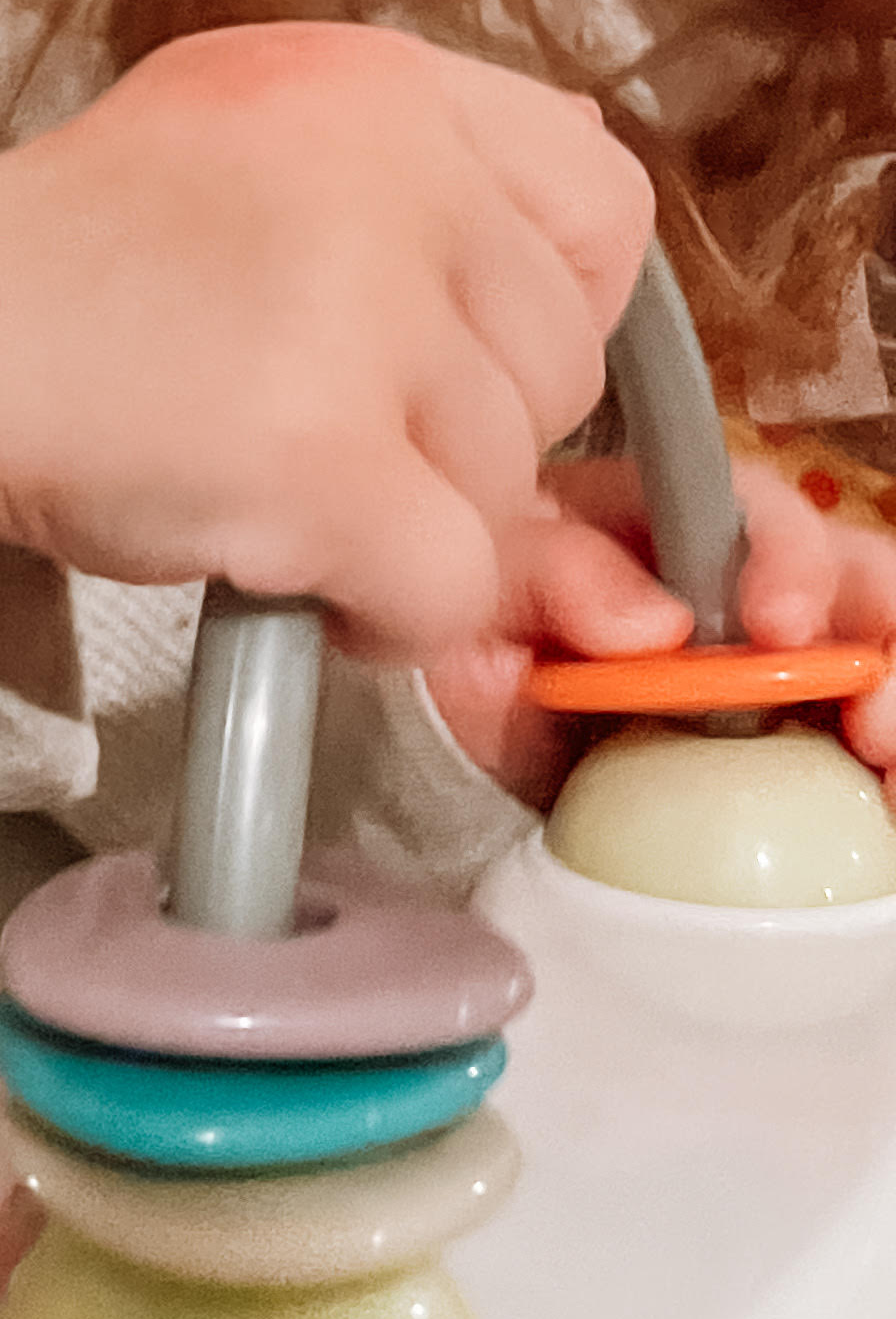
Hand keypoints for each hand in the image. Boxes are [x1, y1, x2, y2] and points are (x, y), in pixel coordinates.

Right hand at [0, 25, 656, 661]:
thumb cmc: (73, 270)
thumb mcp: (254, 148)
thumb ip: (423, 206)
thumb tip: (608, 347)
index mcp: (376, 82)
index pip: (599, 197)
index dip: (562, 302)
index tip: (467, 354)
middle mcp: (385, 169)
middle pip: (559, 361)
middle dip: (464, 434)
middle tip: (320, 429)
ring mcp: (355, 310)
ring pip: (504, 487)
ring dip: (407, 527)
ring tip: (266, 483)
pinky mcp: (318, 454)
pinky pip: (448, 585)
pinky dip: (379, 614)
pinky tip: (286, 570)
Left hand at [430, 463, 895, 805]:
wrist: (465, 731)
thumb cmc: (480, 631)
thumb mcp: (486, 587)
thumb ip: (553, 574)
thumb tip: (657, 623)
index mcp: (675, 520)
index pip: (761, 512)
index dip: (790, 560)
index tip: (777, 627)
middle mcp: (749, 582)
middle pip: (857, 582)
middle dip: (880, 643)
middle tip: (867, 720)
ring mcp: (780, 662)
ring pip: (874, 657)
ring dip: (890, 701)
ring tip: (880, 763)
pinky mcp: (791, 738)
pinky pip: (858, 742)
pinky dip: (879, 771)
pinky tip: (880, 807)